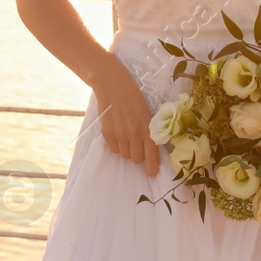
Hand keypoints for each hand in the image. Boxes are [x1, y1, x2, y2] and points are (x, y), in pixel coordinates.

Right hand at [90, 60, 161, 177]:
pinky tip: (117, 133)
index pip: (152, 156)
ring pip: (125, 155)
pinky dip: (116, 145)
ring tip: (126, 135)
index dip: (152, 168)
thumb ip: (150, 132)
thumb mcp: (148, 114)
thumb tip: (152, 152)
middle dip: (138, 155)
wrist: (113, 85)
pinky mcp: (107, 133)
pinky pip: (114, 149)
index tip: (152, 174)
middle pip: (137, 159)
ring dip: (127, 149)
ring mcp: (120, 134)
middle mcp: (134, 134)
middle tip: (136, 144)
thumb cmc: (134, 99)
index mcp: (148, 129)